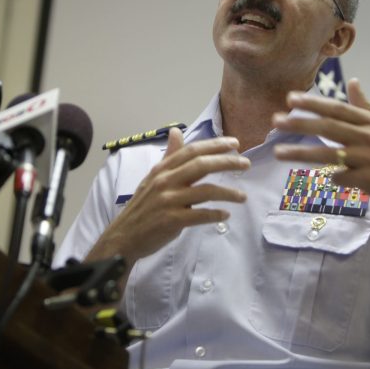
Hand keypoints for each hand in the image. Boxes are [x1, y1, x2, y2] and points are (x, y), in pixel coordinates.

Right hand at [87, 128, 248, 264]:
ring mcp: (168, 201)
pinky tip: (225, 215)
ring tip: (243, 197)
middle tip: (246, 164)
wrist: (123, 237)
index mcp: (162, 169)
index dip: (215, 145)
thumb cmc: (142, 207)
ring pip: (206, 191)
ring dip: (228, 193)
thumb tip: (176, 131)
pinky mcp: (171, 220)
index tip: (235, 144)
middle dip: (227, 162)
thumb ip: (169, 157)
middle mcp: (165, 181)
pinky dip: (215, 214)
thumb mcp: (152, 178)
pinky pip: (200, 215)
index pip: (192, 151)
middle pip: (202, 165)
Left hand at [272, 78, 369, 212]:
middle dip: (300, 123)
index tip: (291, 98)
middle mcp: (369, 137)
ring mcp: (369, 159)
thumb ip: (366, 106)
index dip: (314, 104)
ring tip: (279, 152)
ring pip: (329, 154)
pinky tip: (328, 178)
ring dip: (301, 153)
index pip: (337, 110)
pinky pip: (342, 177)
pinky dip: (333, 177)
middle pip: (329, 128)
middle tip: (276, 120)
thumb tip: (354, 82)